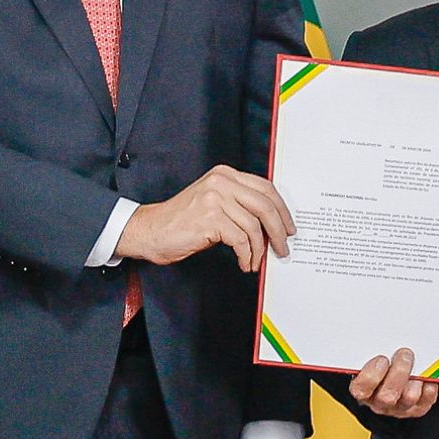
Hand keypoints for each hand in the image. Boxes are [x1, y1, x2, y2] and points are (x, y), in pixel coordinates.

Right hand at [115, 165, 293, 271]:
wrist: (149, 231)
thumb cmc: (181, 221)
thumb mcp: (213, 203)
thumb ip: (239, 204)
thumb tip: (272, 225)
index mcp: (225, 175)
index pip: (266, 188)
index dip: (282, 209)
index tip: (289, 227)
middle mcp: (221, 181)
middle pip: (265, 205)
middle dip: (279, 230)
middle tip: (283, 247)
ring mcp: (215, 198)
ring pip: (254, 226)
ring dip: (260, 249)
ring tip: (257, 261)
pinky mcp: (210, 218)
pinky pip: (241, 240)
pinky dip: (247, 255)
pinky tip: (244, 263)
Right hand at [349, 348, 438, 417]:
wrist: (394, 377)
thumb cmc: (381, 363)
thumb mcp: (370, 355)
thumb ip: (373, 348)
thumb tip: (384, 330)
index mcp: (364, 389)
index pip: (361, 389)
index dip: (372, 375)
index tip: (381, 358)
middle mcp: (380, 402)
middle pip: (387, 396)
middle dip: (398, 373)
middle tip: (404, 354)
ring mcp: (399, 407)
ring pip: (409, 398)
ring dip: (415, 378)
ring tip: (418, 363)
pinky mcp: (418, 408)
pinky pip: (426, 399)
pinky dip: (430, 385)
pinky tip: (428, 373)